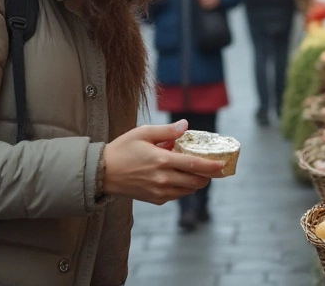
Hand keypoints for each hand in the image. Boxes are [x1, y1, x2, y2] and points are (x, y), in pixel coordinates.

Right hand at [102, 120, 225, 204]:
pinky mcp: (154, 199)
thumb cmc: (122, 149)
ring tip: (196, 172)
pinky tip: (178, 178)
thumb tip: (185, 126)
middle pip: (195, 182)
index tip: (222, 165)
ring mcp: (159, 191)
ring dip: (195, 183)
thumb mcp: (143, 133)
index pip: (193, 165)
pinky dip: (182, 188)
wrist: (102, 172)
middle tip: (212, 169)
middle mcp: (162, 179)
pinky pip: (176, 195)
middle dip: (207, 176)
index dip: (211, 166)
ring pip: (187, 190)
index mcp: (161, 160)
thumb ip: (167, 131)